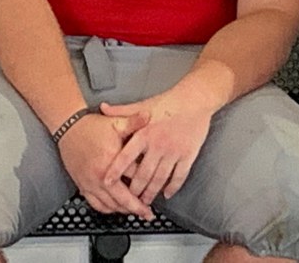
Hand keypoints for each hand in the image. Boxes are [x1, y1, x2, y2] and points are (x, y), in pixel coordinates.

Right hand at [57, 111, 152, 217]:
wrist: (68, 129)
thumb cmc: (91, 126)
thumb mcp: (115, 122)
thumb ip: (134, 121)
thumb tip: (149, 116)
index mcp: (111, 160)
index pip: (134, 176)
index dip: (148, 181)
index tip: (156, 185)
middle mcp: (100, 175)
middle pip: (122, 198)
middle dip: (137, 207)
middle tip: (148, 213)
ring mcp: (90, 183)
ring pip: (110, 205)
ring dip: (124, 210)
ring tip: (135, 212)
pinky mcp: (83, 186)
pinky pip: (96, 204)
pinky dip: (108, 209)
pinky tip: (116, 209)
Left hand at [100, 90, 212, 205]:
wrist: (196, 98)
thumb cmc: (169, 101)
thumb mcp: (144, 104)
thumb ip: (123, 110)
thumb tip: (103, 107)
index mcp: (145, 133)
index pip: (126, 157)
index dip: (115, 171)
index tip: (107, 183)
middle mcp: (158, 145)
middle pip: (143, 174)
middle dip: (135, 190)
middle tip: (129, 199)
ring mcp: (174, 152)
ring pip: (160, 178)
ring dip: (152, 192)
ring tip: (145, 200)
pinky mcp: (188, 154)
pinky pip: (179, 176)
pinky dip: (173, 187)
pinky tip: (167, 193)